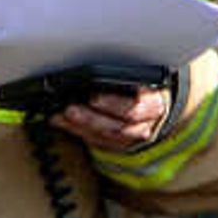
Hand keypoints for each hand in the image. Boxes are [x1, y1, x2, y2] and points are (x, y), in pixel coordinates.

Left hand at [58, 81, 174, 151]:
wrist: (156, 104)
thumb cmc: (144, 85)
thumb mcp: (141, 77)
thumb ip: (123, 77)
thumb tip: (90, 73)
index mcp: (154, 101)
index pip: (136, 106)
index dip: (114, 104)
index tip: (93, 97)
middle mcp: (147, 123)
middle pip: (120, 127)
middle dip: (92, 119)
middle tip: (70, 109)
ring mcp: (135, 136)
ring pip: (108, 137)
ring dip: (81, 127)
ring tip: (61, 116)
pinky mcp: (122, 144)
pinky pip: (99, 141)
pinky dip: (79, 132)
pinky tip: (62, 122)